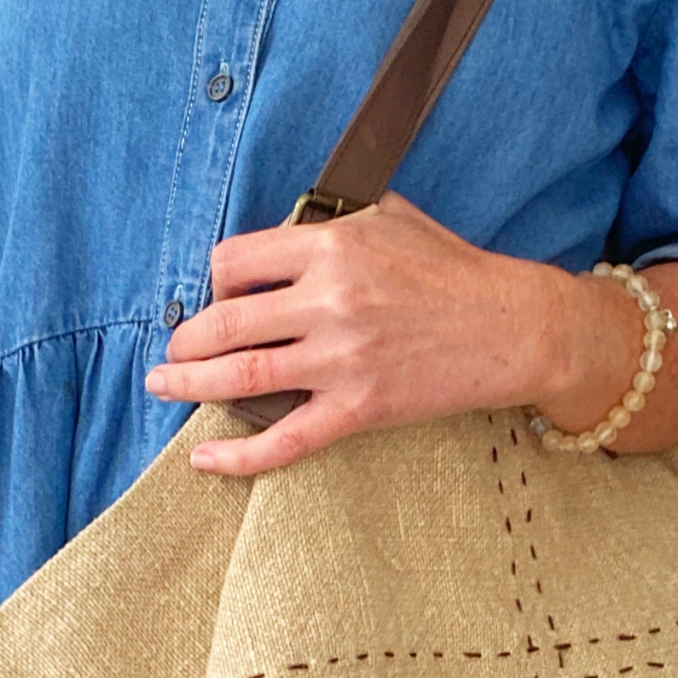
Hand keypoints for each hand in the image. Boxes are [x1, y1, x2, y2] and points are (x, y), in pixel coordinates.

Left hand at [145, 192, 577, 473]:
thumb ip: (329, 224)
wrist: (513, 327)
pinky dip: (238, 456)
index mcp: (331, 248)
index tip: (219, 295)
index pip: (234, 262)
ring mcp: (341, 360)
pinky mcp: (359, 408)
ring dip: (189, 384)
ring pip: (240, 375)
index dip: (215, 279)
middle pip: (223, 322)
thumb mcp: (389, 218)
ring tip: (164, 385)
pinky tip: (204, 460)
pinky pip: (285, 440)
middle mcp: (328, 302)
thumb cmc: (453, 270)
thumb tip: (282, 236)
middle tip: (173, 351)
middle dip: (185, 340)